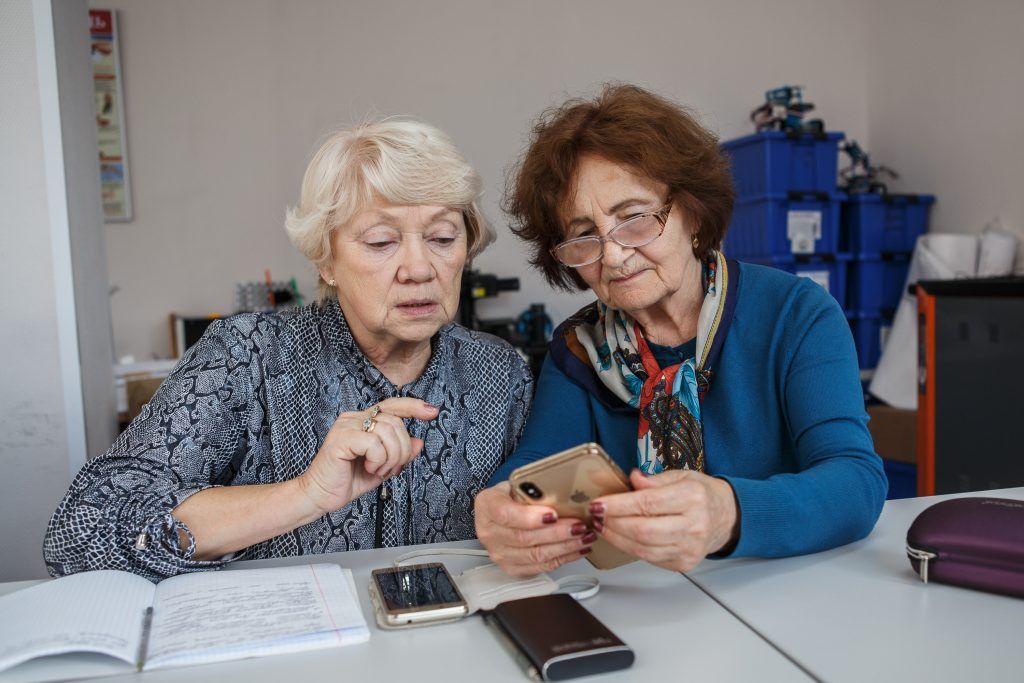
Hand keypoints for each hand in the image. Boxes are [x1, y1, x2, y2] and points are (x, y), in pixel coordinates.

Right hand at [297, 397, 437, 514]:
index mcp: (363, 420)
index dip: (413, 407)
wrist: (320, 497)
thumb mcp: (383, 467)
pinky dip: (378, 460)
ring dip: (391, 457)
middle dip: (402, 450)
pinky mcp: (340, 438)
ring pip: (388, 431)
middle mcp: (354, 418)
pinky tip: (368, 468)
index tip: (433, 412)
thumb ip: (400, 454)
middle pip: (396, 422)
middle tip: (391, 469)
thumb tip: (419, 442)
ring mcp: (346, 426)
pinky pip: (374, 443)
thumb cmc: (348, 481)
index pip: (392, 405)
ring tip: (378, 470)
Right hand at [474, 482, 595, 575]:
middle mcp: (488, 532)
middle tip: (579, 526)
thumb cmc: (511, 496)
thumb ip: (534, 488)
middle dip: (557, 533)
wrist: (500, 512)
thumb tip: (565, 491)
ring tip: (584, 537)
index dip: (530, 517)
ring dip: (564, 547)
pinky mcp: (511, 567)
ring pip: (535, 555)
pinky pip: (540, 567)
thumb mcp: (516, 484)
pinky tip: (576, 549)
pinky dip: (562, 558)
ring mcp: (498, 553)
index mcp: (487, 505)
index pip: (506, 514)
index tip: (554, 515)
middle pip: (524, 538)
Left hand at [590, 469, 738, 572]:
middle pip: (643, 530)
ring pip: (643, 549)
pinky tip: (620, 537)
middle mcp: (694, 525)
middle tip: (596, 516)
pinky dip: (629, 548)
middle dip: (613, 524)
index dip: (618, 506)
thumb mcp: (681, 475)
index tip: (598, 504)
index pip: (648, 504)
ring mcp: (690, 548)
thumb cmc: (702, 494)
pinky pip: (649, 558)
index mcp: (692, 498)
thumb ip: (653, 479)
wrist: (726, 517)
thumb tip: (630, 479)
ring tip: (603, 527)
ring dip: (616, 538)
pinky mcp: (684, 563)